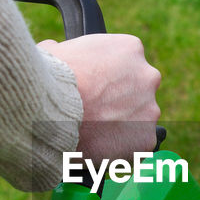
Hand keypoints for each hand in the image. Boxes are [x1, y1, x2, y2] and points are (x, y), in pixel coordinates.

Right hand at [39, 34, 161, 161]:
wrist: (51, 112)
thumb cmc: (50, 80)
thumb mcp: (55, 53)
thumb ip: (66, 53)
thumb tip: (54, 53)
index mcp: (130, 49)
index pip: (128, 61)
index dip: (109, 77)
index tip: (96, 88)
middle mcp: (147, 77)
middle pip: (138, 90)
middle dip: (120, 101)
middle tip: (96, 112)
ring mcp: (149, 109)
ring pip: (140, 119)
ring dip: (121, 126)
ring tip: (94, 133)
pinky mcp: (146, 139)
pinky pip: (137, 146)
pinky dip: (121, 149)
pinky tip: (100, 148)